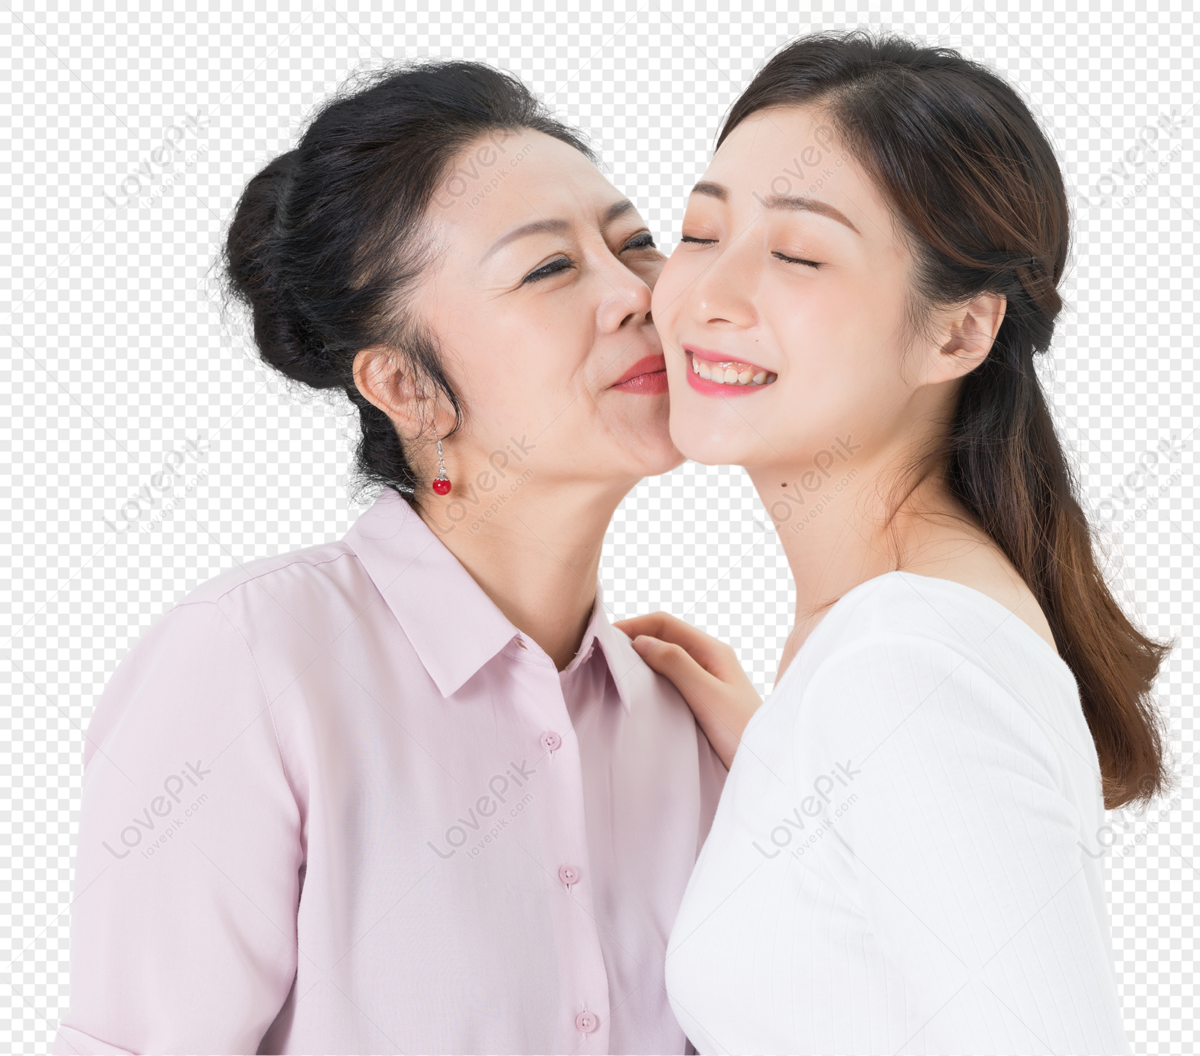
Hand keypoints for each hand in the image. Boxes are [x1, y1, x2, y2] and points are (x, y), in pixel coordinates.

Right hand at [613, 611, 761, 768]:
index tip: (605, 636)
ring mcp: (707, 679)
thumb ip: (677, 665)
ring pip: (667, 659)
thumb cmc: (743, 731)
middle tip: (602, 652)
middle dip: (634, 639)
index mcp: (713, 650)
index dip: (634, 625)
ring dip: (641, 660)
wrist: (768, 766)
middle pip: (664, 638)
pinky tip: (638, 693)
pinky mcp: (703, 700)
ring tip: (614, 670)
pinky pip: (671, 680)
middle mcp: (710, 660)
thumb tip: (641, 641)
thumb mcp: (707, 695)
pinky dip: (651, 679)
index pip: (665, 623)